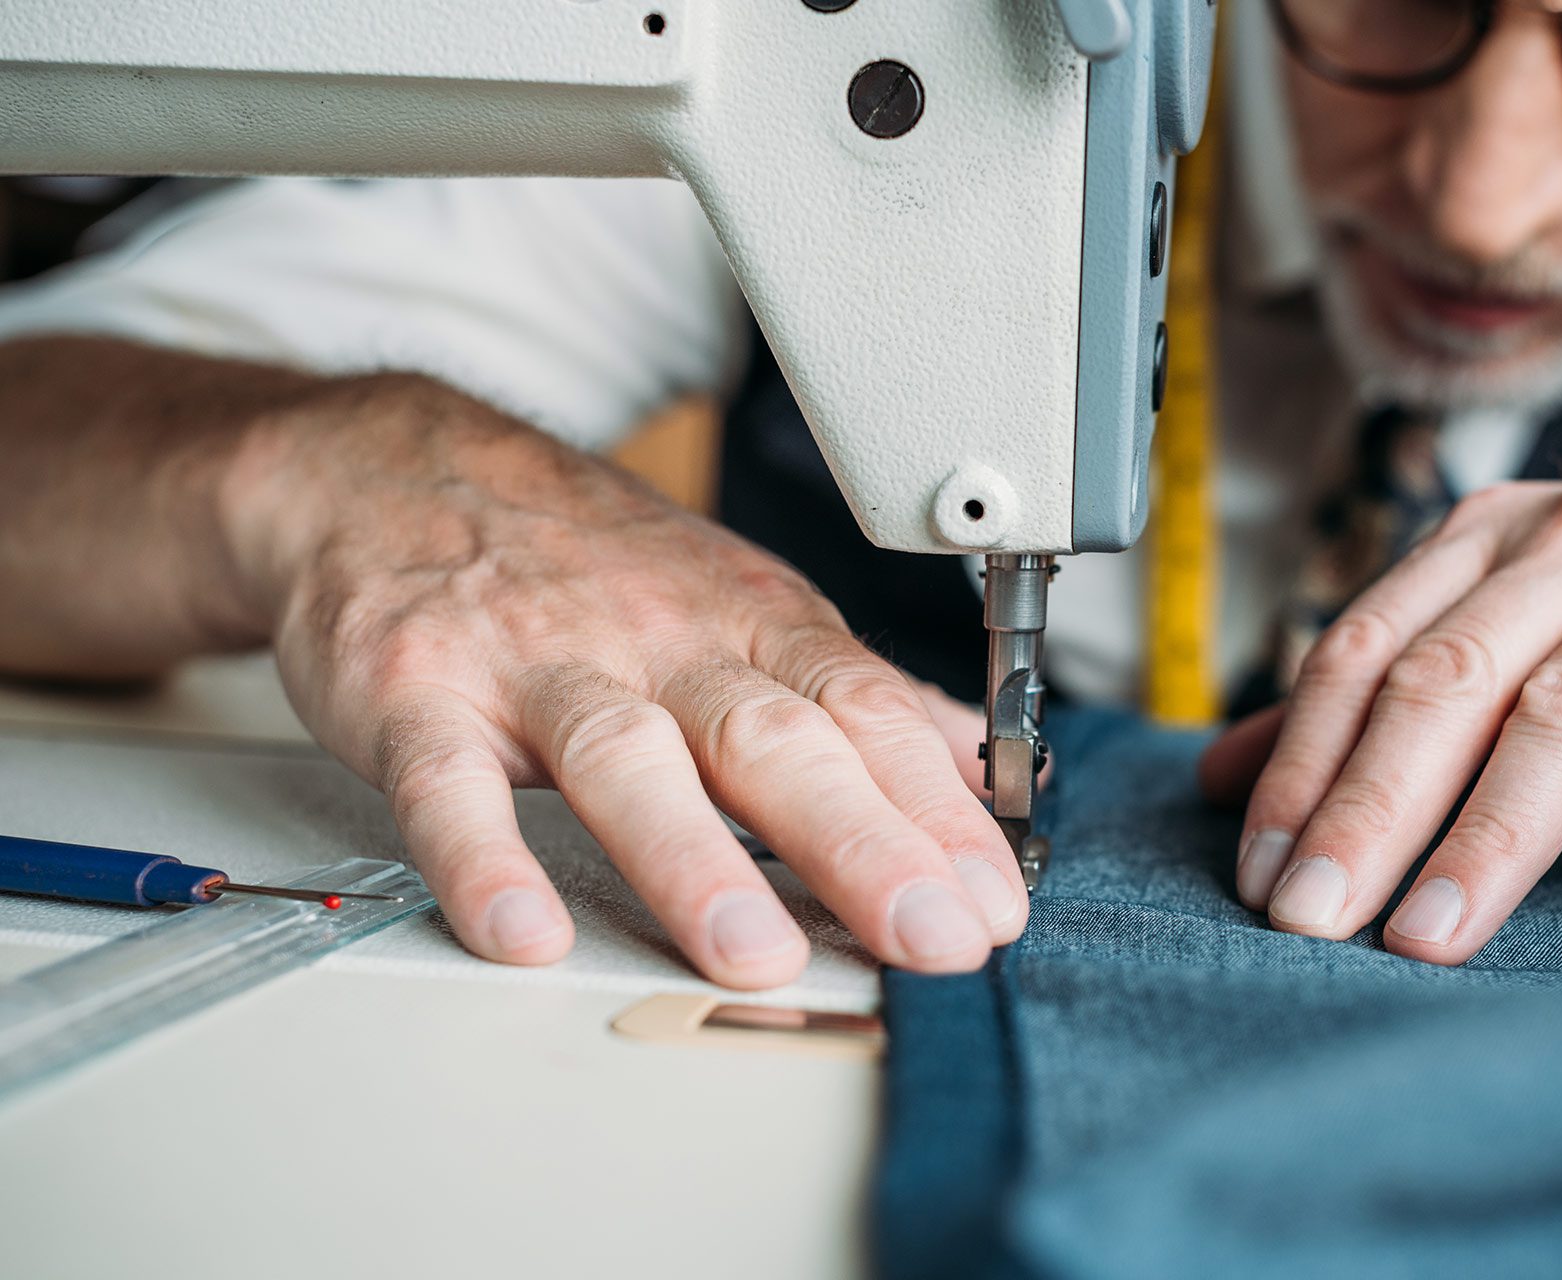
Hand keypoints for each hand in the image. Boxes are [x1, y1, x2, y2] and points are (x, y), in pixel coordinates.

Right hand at [228, 374, 1027, 985]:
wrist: (399, 468)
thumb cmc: (589, 560)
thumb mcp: (741, 600)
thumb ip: (851, 694)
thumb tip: (972, 762)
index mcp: (749, 624)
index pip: (866, 714)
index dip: (937, 808)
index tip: (995, 899)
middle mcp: (659, 642)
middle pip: (773, 740)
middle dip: (861, 842)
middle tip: (930, 936)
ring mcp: (538, 666)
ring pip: (626, 759)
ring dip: (693, 860)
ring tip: (754, 952)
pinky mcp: (420, 694)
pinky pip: (448, 780)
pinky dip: (482, 855)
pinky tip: (522, 928)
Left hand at [1200, 473, 1561, 967]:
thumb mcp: (1537, 630)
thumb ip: (1394, 696)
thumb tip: (1226, 776)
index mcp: (1506, 533)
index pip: (1368, 649)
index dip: (1301, 761)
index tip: (1257, 869)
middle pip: (1448, 682)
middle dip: (1366, 808)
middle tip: (1309, 920)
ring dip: (1494, 838)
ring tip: (1432, 939)